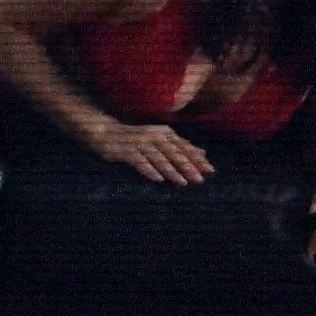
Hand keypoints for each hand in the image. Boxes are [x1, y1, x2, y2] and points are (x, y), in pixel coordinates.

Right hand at [81, 121, 214, 184]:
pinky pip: (140, 162)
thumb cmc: (136, 139)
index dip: (197, 159)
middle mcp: (154, 136)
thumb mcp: (160, 140)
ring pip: (159, 158)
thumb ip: (181, 147)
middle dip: (188, 167)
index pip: (184, 147)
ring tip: (182, 183)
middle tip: (200, 179)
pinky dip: (149, 170)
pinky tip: (157, 180)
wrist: (106, 132)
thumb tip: (204, 153)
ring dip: (171, 171)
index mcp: (164, 133)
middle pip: (174, 153)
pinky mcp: (127, 151)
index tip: (210, 170)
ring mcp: (140, 143)